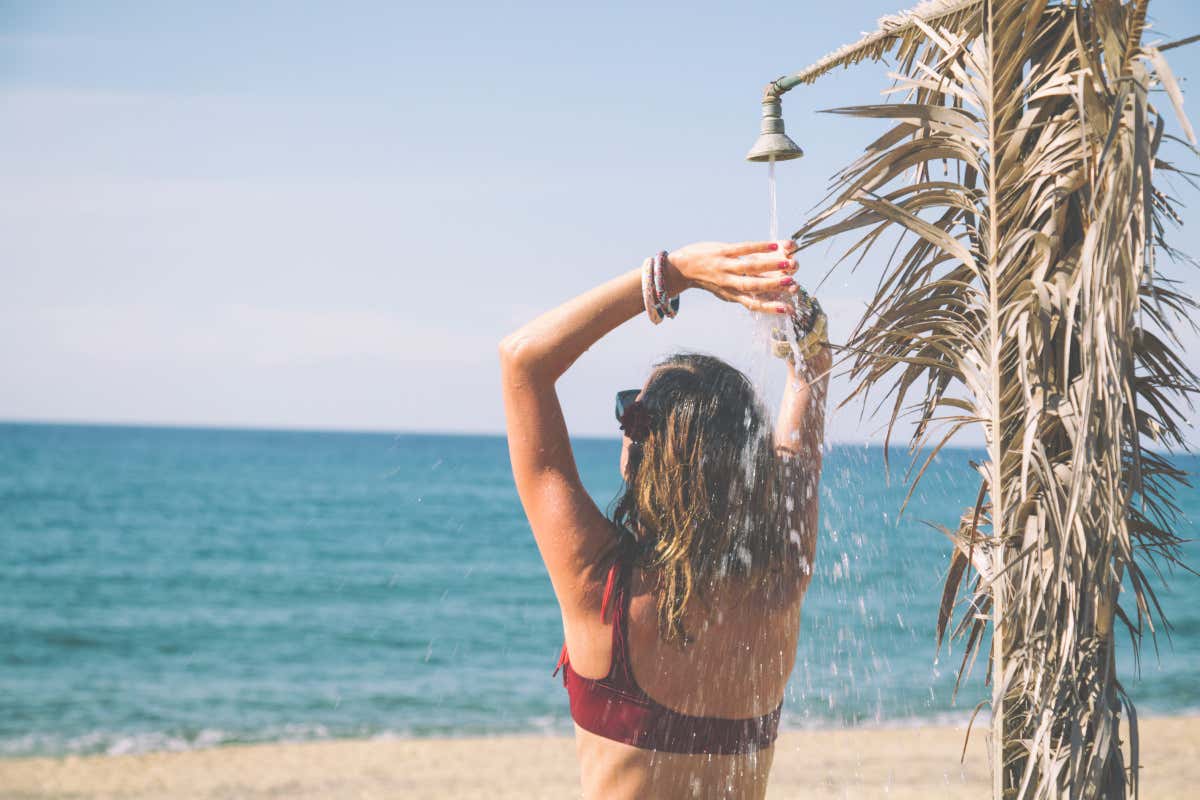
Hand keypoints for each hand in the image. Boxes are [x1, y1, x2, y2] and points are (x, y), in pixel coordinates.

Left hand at [667, 240, 798, 314]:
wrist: (680, 269)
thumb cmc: (708, 279)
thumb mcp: (725, 290)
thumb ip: (746, 291)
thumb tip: (771, 293)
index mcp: (732, 295)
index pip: (754, 304)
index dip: (771, 308)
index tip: (790, 310)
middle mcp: (729, 283)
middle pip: (754, 286)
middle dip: (774, 285)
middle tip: (793, 284)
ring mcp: (725, 266)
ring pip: (750, 267)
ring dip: (770, 265)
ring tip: (789, 263)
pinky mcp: (721, 251)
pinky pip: (743, 248)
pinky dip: (759, 247)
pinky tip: (775, 245)